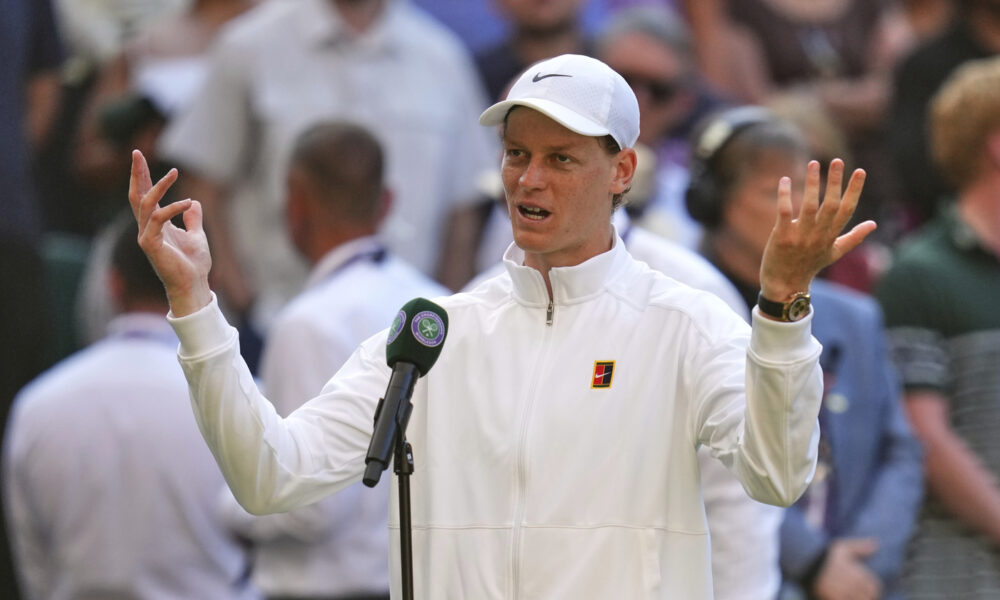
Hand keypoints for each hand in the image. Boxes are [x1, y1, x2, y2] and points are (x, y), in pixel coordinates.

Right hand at [128, 149, 212, 315]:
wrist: (194, 285)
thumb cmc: (194, 265)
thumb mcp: (197, 236)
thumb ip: (193, 219)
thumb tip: (194, 203)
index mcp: (157, 224)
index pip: (146, 195)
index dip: (143, 177)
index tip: (141, 157)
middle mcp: (147, 228)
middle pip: (136, 195)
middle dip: (137, 173)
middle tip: (136, 152)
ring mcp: (146, 235)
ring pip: (145, 203)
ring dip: (159, 186)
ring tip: (174, 172)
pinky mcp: (150, 244)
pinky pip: (157, 218)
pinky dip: (172, 208)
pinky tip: (188, 202)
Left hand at [759, 159, 874, 302]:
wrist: (785, 286)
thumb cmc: (809, 266)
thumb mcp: (834, 252)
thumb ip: (853, 237)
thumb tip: (873, 224)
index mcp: (832, 236)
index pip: (847, 210)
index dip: (854, 190)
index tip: (860, 171)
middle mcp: (819, 235)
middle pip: (831, 205)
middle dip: (835, 182)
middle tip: (837, 160)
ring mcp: (800, 237)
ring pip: (809, 206)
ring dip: (811, 184)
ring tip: (814, 164)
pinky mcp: (782, 237)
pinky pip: (784, 213)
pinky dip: (785, 196)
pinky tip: (784, 179)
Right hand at [812, 538, 881, 599]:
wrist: (805, 563)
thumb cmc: (826, 555)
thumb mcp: (843, 547)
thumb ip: (860, 547)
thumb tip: (877, 544)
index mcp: (858, 574)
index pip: (874, 587)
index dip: (872, 588)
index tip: (866, 587)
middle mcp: (852, 586)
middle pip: (867, 597)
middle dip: (865, 596)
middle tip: (858, 592)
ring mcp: (842, 594)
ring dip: (856, 598)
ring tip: (850, 595)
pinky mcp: (833, 599)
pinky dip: (846, 599)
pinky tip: (841, 597)